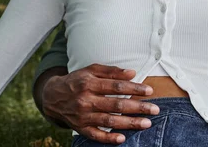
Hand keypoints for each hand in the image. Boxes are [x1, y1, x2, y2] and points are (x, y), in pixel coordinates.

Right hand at [40, 64, 158, 143]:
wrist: (52, 96)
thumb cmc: (77, 80)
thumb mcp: (91, 70)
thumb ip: (112, 71)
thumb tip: (132, 73)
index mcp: (90, 84)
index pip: (117, 87)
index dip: (134, 89)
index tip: (149, 91)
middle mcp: (86, 100)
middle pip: (116, 105)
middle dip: (138, 108)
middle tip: (155, 109)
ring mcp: (83, 116)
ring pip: (109, 121)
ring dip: (129, 123)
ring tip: (146, 123)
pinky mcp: (79, 128)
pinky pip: (95, 135)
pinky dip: (108, 138)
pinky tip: (122, 139)